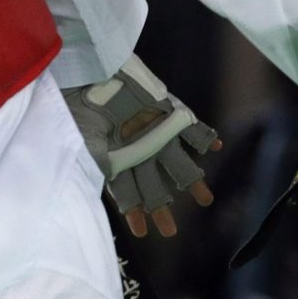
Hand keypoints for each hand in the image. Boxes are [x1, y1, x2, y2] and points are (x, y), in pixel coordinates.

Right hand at [63, 55, 221, 237]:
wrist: (90, 66)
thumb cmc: (80, 104)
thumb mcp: (83, 139)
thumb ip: (98, 164)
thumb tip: (107, 184)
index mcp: (117, 157)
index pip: (127, 192)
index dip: (134, 211)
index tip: (142, 232)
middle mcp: (139, 148)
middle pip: (153, 184)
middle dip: (162, 207)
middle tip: (171, 232)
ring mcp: (155, 130)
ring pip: (177, 161)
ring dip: (191, 180)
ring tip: (207, 201)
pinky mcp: (168, 109)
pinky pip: (191, 127)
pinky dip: (205, 137)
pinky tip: (217, 147)